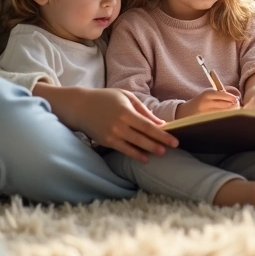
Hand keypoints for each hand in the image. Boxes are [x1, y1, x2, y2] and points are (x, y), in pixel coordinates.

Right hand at [36, 84, 177, 162]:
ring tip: (161, 154)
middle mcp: (120, 125)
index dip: (162, 134)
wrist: (80, 106)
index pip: (148, 126)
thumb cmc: (105, 98)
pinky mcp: (106, 141)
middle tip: (174, 148)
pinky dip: (134, 154)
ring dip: (149, 151)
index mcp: (126, 112)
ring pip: (134, 146)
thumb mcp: (125, 97)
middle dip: (159, 144)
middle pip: (143, 138)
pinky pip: (124, 150)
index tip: (174, 139)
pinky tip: (144, 158)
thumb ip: (142, 110)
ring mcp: (112, 135)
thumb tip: (159, 123)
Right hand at [178, 88, 239, 117]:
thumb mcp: (209, 93)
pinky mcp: (204, 122)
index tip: (236, 100)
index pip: (223, 95)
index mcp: (207, 93)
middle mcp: (205, 103)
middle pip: (225, 105)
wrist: (184, 112)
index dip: (232, 98)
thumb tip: (237, 95)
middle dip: (233, 106)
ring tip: (232, 113)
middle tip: (237, 107)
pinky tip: (225, 119)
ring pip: (223, 114)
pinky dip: (223, 119)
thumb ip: (223, 92)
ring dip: (230, 114)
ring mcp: (204, 114)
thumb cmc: (201, 101)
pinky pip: (218, 120)